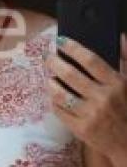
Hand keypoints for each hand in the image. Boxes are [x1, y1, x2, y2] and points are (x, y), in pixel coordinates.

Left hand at [46, 34, 126, 166]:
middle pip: (70, 75)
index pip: (91, 61)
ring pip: (60, 93)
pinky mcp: (81, 129)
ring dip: (50, 82)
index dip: (74, 48)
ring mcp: (91, 115)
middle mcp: (103, 98)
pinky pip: (58, 110)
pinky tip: (54, 96)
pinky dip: (53, 101)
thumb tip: (120, 37)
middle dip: (54, 62)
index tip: (61, 41)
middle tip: (47, 57)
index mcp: (117, 84)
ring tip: (49, 78)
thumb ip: (126, 59)